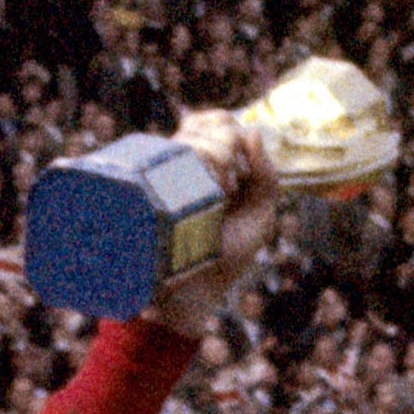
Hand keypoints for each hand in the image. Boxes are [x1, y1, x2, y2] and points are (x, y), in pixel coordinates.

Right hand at [145, 114, 282, 341]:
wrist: (195, 293)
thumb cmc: (227, 256)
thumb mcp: (260, 215)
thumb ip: (266, 176)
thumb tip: (251, 130)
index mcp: (207, 165)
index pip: (213, 120)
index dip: (229, 128)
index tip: (240, 165)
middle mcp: (183, 165)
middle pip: (201, 123)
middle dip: (226, 145)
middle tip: (230, 185)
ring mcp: (164, 177)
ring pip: (187, 136)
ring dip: (214, 156)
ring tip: (219, 191)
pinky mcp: (148, 191)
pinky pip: (170, 157)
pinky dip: (196, 164)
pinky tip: (207, 189)